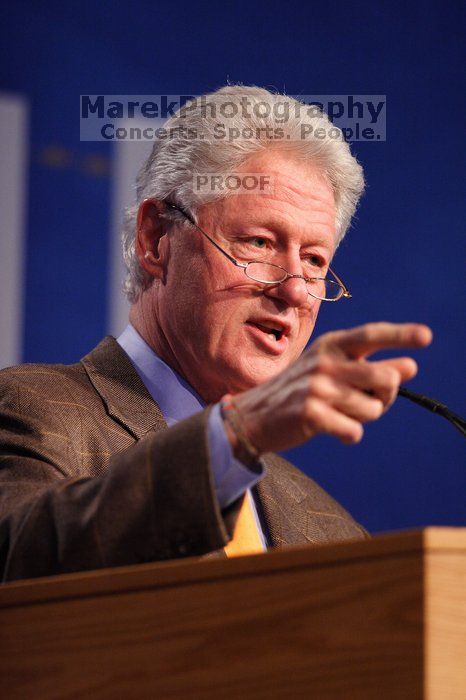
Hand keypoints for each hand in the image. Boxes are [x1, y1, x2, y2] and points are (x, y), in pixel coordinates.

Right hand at [232, 322, 431, 453]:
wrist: (254, 415)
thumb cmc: (300, 390)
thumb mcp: (332, 370)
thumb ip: (369, 367)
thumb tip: (411, 367)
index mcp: (331, 344)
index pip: (371, 335)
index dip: (401, 335)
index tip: (427, 337)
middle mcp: (325, 361)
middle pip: (386, 378)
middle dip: (388, 395)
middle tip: (371, 400)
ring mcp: (317, 387)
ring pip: (373, 409)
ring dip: (365, 418)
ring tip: (340, 413)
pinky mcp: (311, 414)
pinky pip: (354, 431)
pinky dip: (350, 434)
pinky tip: (332, 429)